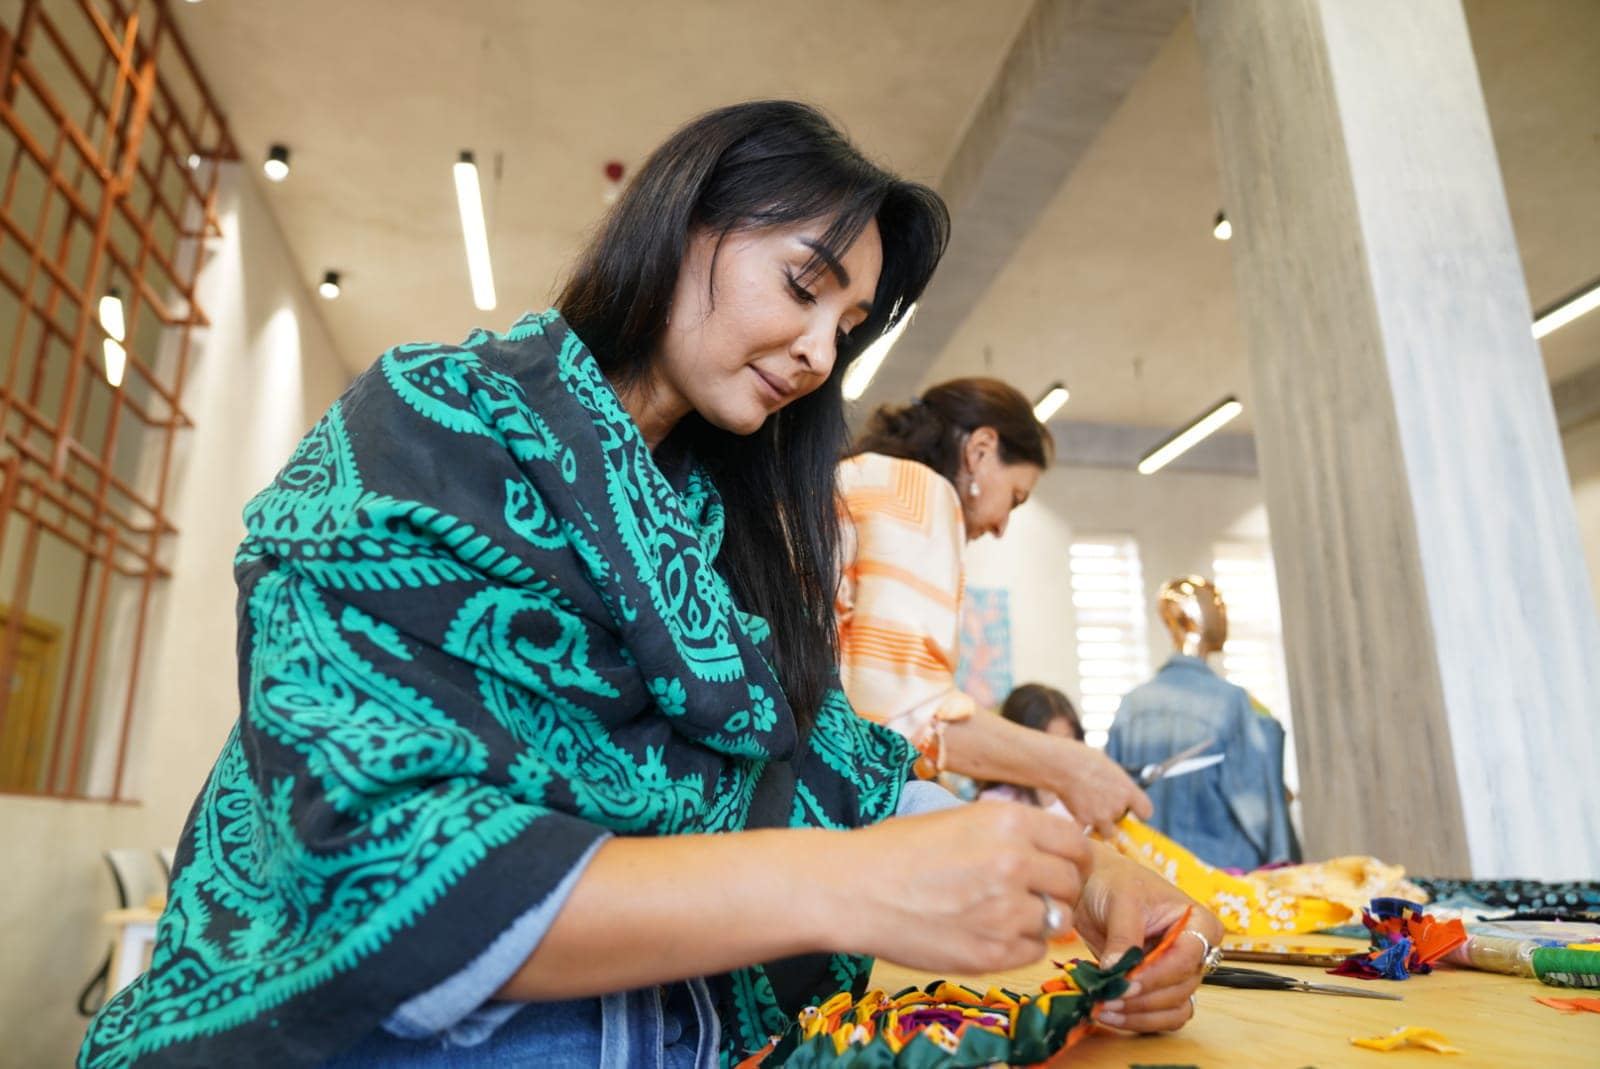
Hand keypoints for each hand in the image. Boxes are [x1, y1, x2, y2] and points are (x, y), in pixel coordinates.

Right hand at [831, 802, 1091, 974]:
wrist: (853, 890)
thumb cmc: (896, 851)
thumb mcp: (958, 818)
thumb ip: (1008, 832)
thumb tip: (1048, 847)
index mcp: (1007, 821)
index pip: (1074, 842)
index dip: (1073, 857)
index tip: (1065, 866)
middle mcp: (1015, 863)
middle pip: (1071, 882)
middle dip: (1058, 888)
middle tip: (1034, 893)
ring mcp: (1007, 912)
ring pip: (1057, 919)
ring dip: (1039, 918)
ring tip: (1001, 913)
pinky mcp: (994, 953)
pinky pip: (1034, 951)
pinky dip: (1020, 945)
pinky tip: (987, 933)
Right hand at [1038, 737, 1151, 837]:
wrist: (1062, 765)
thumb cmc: (1083, 759)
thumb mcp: (1108, 766)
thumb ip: (1117, 783)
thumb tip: (1118, 789)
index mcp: (1128, 791)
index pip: (1146, 812)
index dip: (1139, 812)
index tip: (1133, 810)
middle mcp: (1118, 807)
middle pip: (1122, 822)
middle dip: (1113, 816)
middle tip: (1100, 802)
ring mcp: (1101, 817)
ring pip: (1106, 832)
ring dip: (1099, 825)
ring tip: (1087, 808)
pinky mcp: (1084, 822)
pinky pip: (1086, 831)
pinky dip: (1082, 826)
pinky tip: (1075, 811)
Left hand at [1071, 846, 1222, 1032]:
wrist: (1093, 885)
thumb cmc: (1114, 882)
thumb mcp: (1121, 901)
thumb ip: (1123, 937)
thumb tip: (1116, 973)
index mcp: (1199, 922)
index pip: (1187, 958)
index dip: (1157, 975)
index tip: (1125, 983)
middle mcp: (1196, 951)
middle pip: (1180, 988)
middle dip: (1143, 999)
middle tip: (1106, 998)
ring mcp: (1178, 972)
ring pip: (1172, 1008)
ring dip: (1139, 1014)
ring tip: (1103, 1008)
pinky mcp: (1159, 987)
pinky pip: (1161, 1016)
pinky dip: (1138, 1020)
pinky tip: (1110, 1014)